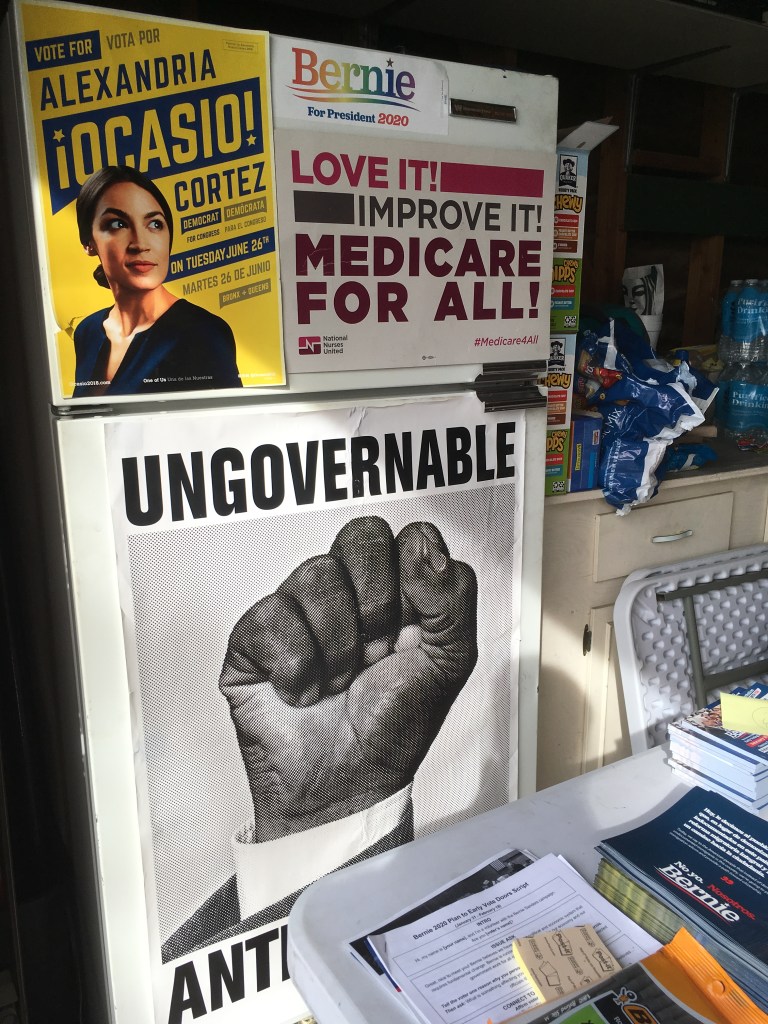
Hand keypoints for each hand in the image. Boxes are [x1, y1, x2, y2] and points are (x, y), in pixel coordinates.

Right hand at [219, 515, 477, 841]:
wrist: (344, 788)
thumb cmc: (393, 727)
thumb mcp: (449, 664)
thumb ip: (453, 598)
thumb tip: (424, 549)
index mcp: (397, 589)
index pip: (408, 535)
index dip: (413, 581)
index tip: (414, 631)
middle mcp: (347, 590)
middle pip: (362, 536)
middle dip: (376, 605)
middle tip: (376, 652)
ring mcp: (297, 608)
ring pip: (315, 574)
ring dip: (337, 646)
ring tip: (338, 682)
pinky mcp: (253, 636)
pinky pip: (270, 616)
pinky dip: (295, 667)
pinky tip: (302, 691)